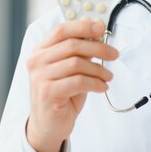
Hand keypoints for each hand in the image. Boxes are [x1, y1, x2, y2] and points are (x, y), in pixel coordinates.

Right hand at [26, 20, 118, 151]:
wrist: (48, 125)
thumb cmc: (62, 95)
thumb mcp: (70, 70)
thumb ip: (79, 53)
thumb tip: (97, 37)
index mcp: (41, 50)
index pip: (62, 30)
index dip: (83, 26)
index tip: (101, 28)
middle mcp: (37, 61)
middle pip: (72, 45)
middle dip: (98, 48)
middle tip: (114, 54)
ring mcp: (40, 77)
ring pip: (77, 63)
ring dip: (98, 69)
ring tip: (108, 76)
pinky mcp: (47, 93)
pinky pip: (78, 82)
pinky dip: (95, 83)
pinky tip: (102, 87)